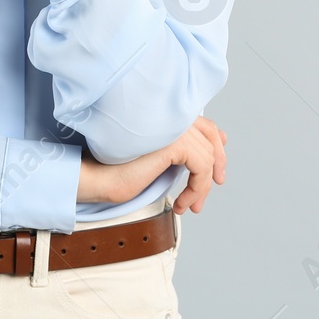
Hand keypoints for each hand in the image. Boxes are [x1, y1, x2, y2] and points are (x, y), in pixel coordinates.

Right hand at [76, 117, 227, 214]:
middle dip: (215, 167)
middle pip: (210, 137)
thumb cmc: (120, 168)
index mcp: (166, 113)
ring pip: (207, 158)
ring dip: (201, 188)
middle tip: (208, 192)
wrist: (100, 176)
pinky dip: (197, 189)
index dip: (216, 146)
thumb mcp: (159, 156)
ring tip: (187, 205)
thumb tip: (219, 139)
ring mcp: (173, 126)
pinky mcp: (175, 142)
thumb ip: (183, 147)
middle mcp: (171, 114)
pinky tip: (181, 203)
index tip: (216, 173)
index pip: (205, 124)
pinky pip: (202, 167)